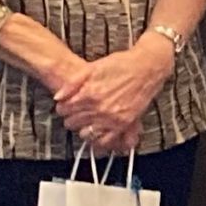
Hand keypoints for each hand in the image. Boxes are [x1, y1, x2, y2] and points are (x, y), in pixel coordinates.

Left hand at [54, 40, 174, 149]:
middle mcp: (99, 108)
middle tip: (76, 113)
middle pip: (72, 123)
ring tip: (86, 123)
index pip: (63, 109)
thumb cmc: (121, 64)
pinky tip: (98, 134)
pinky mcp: (125, 123)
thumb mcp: (92, 67)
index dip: (63, 107)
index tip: (67, 106)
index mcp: (88, 93)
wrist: (147, 67)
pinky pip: (107, 140)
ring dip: (83, 129)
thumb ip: (73, 83)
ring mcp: (112, 117)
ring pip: (86, 134)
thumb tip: (58, 97)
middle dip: (71, 118)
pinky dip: (99, 141)